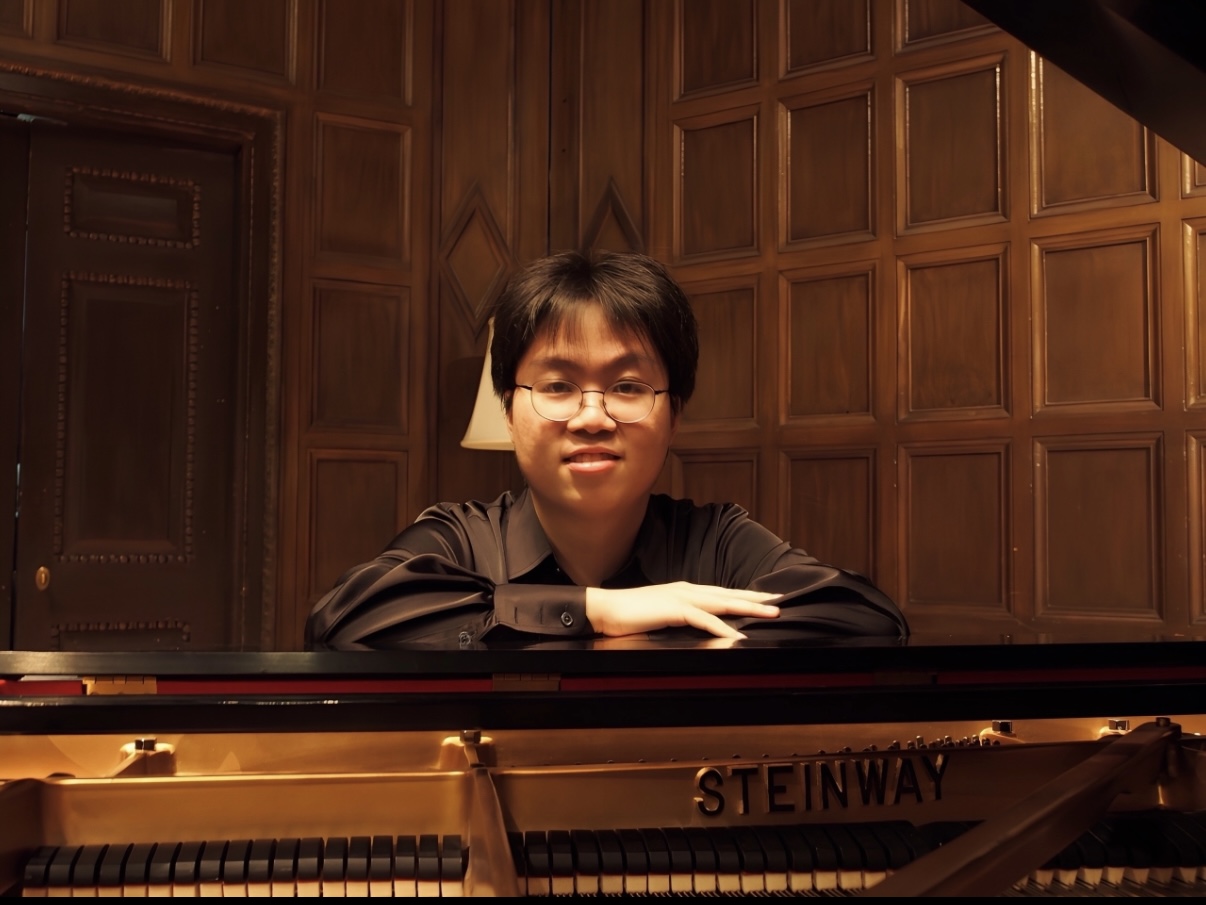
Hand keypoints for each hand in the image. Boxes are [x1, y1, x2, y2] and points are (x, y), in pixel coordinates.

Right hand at [584, 582, 780, 638]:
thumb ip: (680, 618)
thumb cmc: (628, 615)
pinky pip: (704, 619)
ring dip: (748, 608)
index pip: (721, 593)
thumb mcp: (660, 615)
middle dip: (755, 599)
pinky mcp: (673, 610)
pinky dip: (722, 627)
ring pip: (723, 603)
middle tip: (779, 603)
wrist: (604, 610)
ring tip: (770, 614)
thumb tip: (698, 627)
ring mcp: (681, 598)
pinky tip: (737, 635)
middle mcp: (687, 591)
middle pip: (728, 595)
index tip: (764, 599)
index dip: (744, 595)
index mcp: (684, 591)